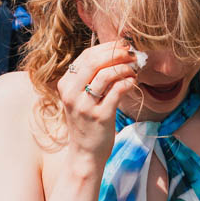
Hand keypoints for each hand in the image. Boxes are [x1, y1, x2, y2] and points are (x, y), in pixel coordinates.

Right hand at [56, 39, 138, 168]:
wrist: (85, 154)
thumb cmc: (86, 123)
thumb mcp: (79, 99)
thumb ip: (89, 78)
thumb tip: (114, 54)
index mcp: (65, 85)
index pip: (86, 56)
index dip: (106, 48)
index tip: (122, 46)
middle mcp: (71, 94)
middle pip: (95, 61)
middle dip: (117, 53)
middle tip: (132, 54)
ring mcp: (85, 106)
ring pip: (106, 75)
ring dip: (124, 68)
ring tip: (134, 69)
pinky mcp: (100, 116)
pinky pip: (117, 91)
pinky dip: (128, 82)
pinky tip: (133, 83)